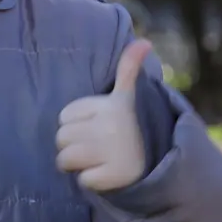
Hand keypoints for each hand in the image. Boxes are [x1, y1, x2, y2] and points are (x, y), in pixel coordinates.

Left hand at [56, 39, 151, 191]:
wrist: (160, 164)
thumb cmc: (131, 126)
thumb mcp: (128, 96)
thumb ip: (128, 68)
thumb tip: (143, 41)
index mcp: (111, 105)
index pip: (64, 116)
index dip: (76, 123)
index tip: (95, 125)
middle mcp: (112, 127)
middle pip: (61, 138)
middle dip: (72, 144)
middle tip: (95, 145)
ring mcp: (113, 152)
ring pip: (65, 159)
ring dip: (76, 164)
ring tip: (96, 159)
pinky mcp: (114, 176)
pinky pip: (82, 180)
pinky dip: (91, 180)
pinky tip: (106, 173)